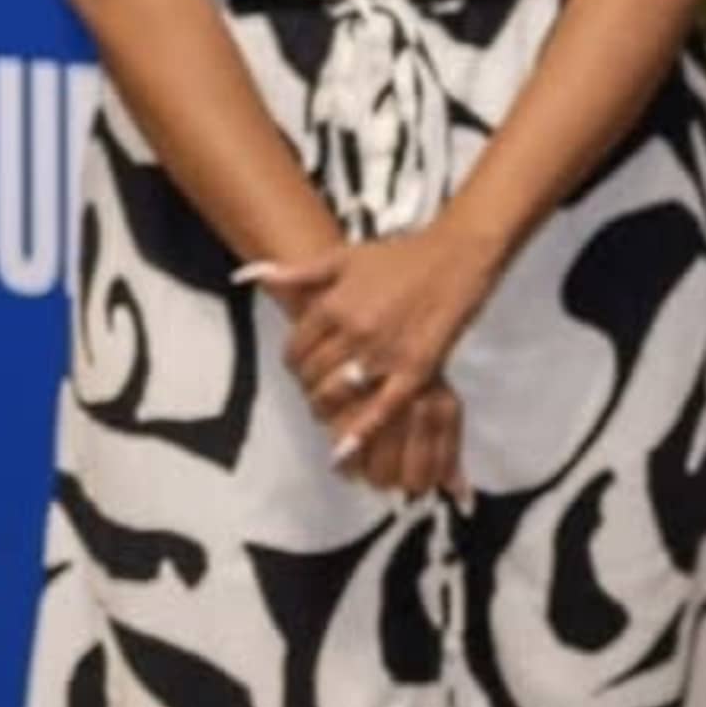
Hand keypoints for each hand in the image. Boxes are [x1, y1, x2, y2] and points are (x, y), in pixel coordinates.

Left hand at [251, 224, 501, 481]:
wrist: (458, 256)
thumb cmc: (400, 255)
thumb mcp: (345, 258)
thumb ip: (297, 272)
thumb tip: (247, 276)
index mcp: (333, 304)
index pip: (295, 349)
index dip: (295, 363)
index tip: (305, 368)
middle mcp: (353, 331)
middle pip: (312, 375)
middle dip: (310, 387)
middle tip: (319, 391)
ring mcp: (384, 352)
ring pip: (338, 395)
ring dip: (327, 409)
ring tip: (330, 413)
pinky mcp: (415, 369)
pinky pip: (382, 407)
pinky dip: (361, 431)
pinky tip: (343, 451)